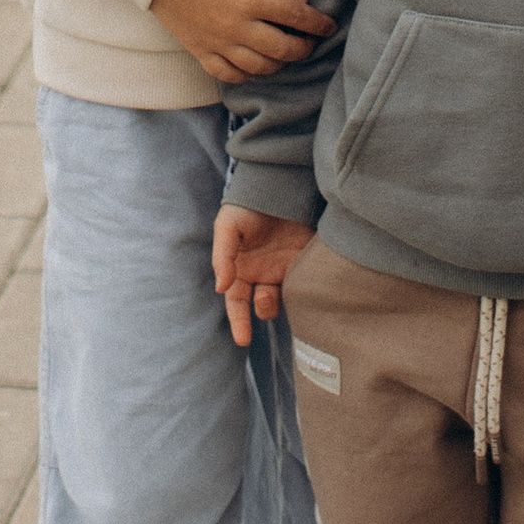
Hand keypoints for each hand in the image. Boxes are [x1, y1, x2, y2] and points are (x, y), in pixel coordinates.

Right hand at [150, 0, 332, 82]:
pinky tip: (256, 65)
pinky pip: (230, 75)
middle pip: (283, 49)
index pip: (296, 16)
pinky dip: (248, 74)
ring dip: (279, 63)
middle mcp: (237, 26)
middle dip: (304, 49)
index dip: (318, 23)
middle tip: (310, 44)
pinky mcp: (201, 52)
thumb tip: (300, 2)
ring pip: (260, 67)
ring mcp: (218, 42)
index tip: (329, 26)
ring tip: (285, 54)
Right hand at [214, 205, 315, 343]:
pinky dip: (301, 292)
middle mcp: (260, 274)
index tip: (243, 340)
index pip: (236, 303)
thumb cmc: (247, 205)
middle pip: (260, 305)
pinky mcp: (303, 263)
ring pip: (282, 299)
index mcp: (239, 269)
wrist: (279, 184)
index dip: (239, 322)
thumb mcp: (228, 227)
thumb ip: (222, 257)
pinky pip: (302, 285)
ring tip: (277, 288)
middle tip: (265, 296)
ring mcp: (282, 269)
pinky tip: (301, 286)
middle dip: (262, 308)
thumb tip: (221, 288)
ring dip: (279, 302)